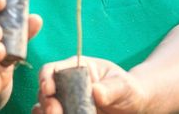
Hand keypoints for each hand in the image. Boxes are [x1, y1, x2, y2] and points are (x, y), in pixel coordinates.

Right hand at [33, 56, 148, 113]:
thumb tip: (96, 92)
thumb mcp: (124, 87)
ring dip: (46, 113)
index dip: (46, 78)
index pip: (52, 69)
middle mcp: (65, 86)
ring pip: (44, 108)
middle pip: (44, 92)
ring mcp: (65, 103)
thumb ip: (111, 88)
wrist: (133, 108)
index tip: (49, 90)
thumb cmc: (128, 90)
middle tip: (55, 112)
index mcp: (75, 69)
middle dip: (47, 102)